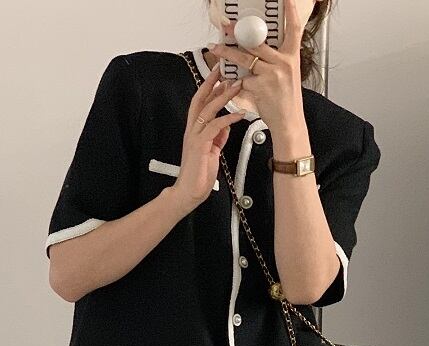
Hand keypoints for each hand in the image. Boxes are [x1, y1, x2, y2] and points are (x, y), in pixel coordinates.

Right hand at [171, 63, 247, 213]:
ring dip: (223, 97)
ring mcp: (194, 137)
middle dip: (212, 83)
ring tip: (237, 86)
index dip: (209, 87)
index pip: (200, 103)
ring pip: (208, 109)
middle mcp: (192, 130)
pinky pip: (215, 127)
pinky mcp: (200, 146)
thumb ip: (217, 137)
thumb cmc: (199, 175)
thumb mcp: (212, 152)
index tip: (219, 75)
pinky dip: (228, 119)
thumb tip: (226, 126)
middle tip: (224, 69)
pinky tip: (239, 114)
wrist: (189, 193)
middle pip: (200, 99)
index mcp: (194, 130)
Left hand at [209, 0, 307, 139]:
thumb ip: (276, 60)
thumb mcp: (288, 75)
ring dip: (227, 54)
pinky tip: (229, 82)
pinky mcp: (260, 87)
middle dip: (239, 32)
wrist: (289, 123)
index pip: (294, 29)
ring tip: (216, 49)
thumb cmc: (287, 101)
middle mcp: (283, 63)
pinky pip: (242, 79)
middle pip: (258, 42)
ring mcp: (272, 74)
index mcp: (292, 57)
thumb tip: (258, 49)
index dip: (291, 12)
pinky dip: (234, 81)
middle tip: (227, 26)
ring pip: (245, 58)